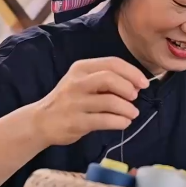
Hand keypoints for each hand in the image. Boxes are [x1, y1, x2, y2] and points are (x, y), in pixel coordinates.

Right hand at [34, 57, 148, 145]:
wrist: (40, 121)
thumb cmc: (69, 100)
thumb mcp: (83, 82)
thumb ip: (105, 80)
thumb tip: (136, 85)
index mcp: (81, 68)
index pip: (112, 63)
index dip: (132, 72)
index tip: (144, 83)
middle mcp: (77, 82)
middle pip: (109, 78)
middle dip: (128, 87)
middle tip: (135, 97)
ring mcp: (75, 102)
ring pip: (109, 101)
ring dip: (127, 108)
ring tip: (132, 113)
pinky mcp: (76, 122)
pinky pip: (104, 120)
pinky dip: (119, 122)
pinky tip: (124, 123)